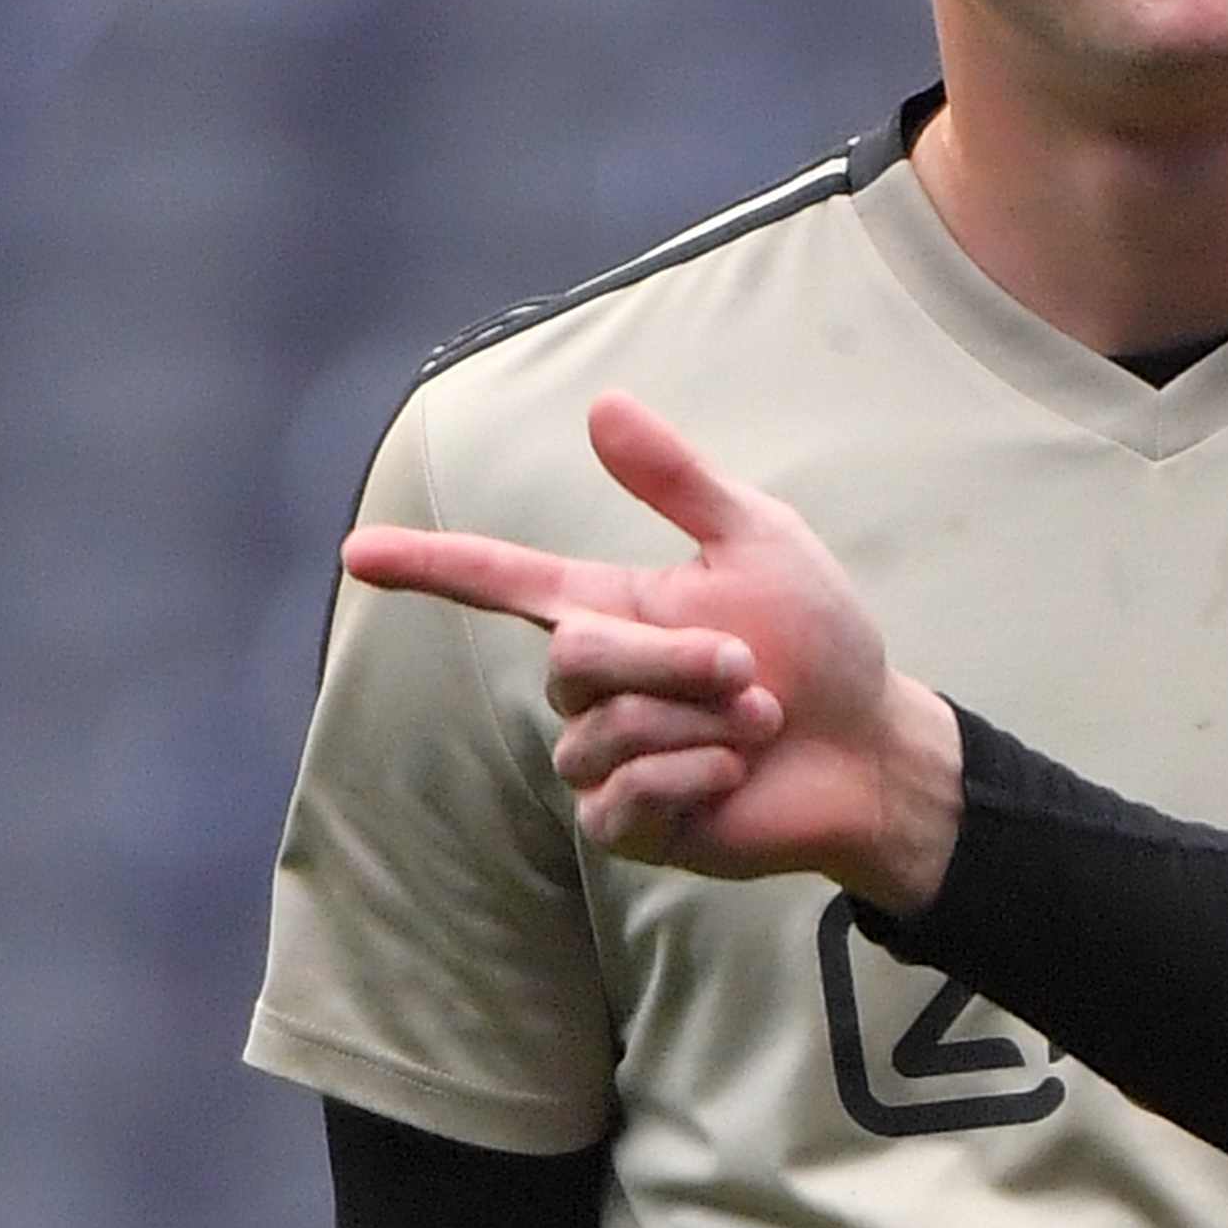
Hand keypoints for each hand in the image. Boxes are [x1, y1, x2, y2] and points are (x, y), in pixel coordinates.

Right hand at [344, 393, 964, 903]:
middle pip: (574, 658)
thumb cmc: (820, 644)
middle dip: (670, 660)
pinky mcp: (627, 823)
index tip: (356, 552)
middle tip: (746, 667)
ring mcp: (602, 755)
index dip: (427, 566)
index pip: (496, 579)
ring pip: (604, 732)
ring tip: (758, 724)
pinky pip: (621, 797)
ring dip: (700, 724)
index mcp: (607, 608)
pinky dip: (693, 778)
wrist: (871, 748)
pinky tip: (734, 777)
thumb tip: (600, 403)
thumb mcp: (762, 544)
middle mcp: (591, 683)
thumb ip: (679, 482)